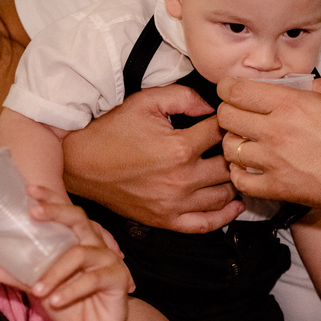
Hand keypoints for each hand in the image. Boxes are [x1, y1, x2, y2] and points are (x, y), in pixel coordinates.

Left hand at [0, 187, 134, 320]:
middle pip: (78, 219)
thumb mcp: (39, 289)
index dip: (50, 199)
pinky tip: (57, 301)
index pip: (64, 213)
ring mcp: (108, 259)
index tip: (29, 190)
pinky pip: (94, 279)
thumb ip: (18, 276)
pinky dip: (72, 289)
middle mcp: (94, 244)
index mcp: (76, 241)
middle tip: (33, 213)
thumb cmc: (69, 305)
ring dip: (55, 271)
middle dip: (56, 212)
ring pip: (80, 253)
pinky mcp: (118, 278)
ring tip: (37, 290)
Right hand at [62, 84, 243, 232]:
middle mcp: (181, 179)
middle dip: (236, 153)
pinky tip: (235, 205)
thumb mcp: (146, 101)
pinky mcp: (166, 220)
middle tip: (239, 146)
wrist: (81, 163)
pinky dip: (225, 216)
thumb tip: (211, 106)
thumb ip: (183, 96)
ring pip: (223, 195)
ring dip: (236, 182)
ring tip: (239, 170)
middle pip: (229, 166)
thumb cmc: (111, 132)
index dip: (229, 124)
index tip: (230, 121)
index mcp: (179, 148)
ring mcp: (174, 203)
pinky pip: (205, 224)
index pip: (221, 134)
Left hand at [217, 77, 320, 219]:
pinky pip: (239, 180)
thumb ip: (317, 86)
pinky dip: (239, 173)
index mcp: (291, 105)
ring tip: (246, 140)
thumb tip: (300, 86)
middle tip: (239, 113)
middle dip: (229, 111)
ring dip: (234, 141)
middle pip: (226, 117)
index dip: (228, 87)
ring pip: (229, 148)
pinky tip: (249, 167)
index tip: (232, 89)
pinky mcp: (277, 188)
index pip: (237, 91)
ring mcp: (273, 162)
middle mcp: (276, 131)